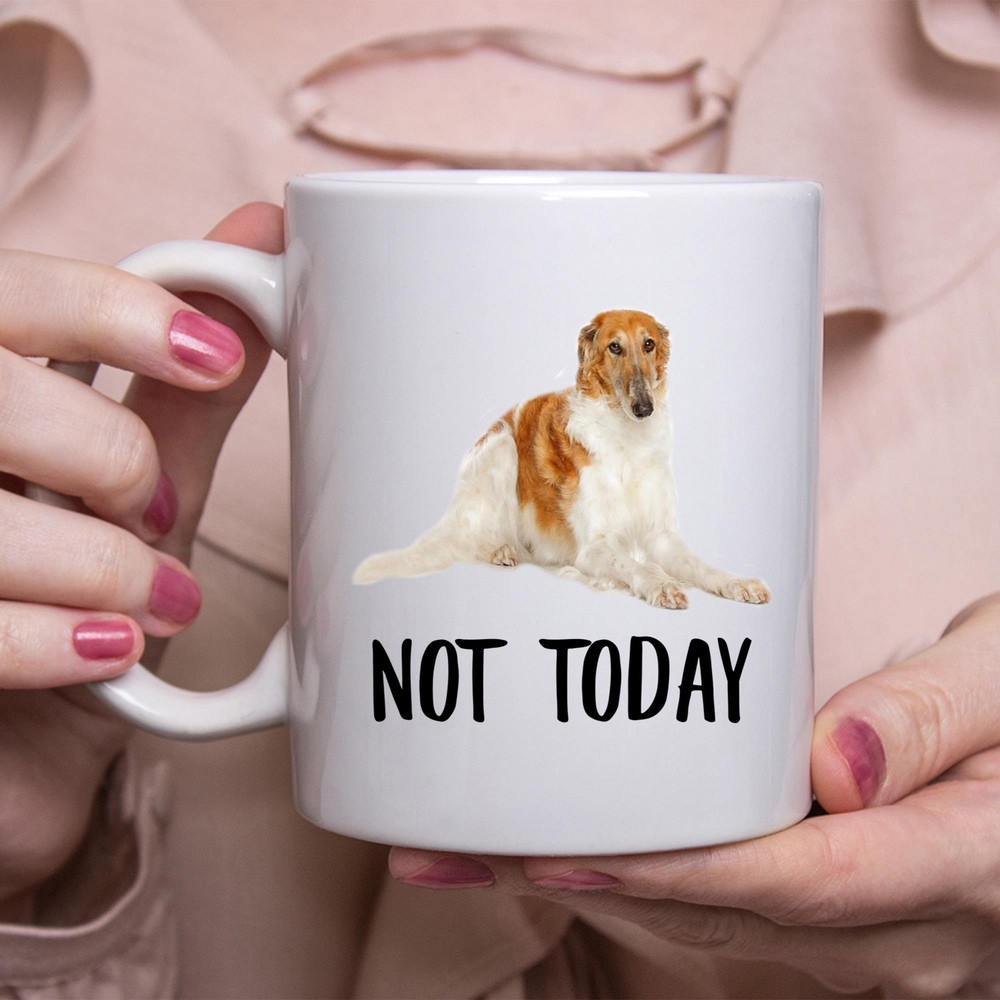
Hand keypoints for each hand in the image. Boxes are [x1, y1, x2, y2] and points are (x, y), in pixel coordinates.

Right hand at [0, 203, 282, 920]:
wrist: (26, 747)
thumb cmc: (77, 601)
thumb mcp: (138, 495)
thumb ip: (178, 390)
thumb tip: (266, 251)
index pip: (7, 291)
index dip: (112, 311)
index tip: (219, 358)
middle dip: (110, 454)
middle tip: (158, 512)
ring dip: (103, 568)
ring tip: (153, 606)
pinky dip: (58, 644)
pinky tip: (105, 653)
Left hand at [390, 594, 999, 996]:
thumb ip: (937, 714)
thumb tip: (836, 764)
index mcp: (964, 864)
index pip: (802, 875)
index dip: (675, 869)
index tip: (558, 852)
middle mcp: (906, 932)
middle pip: (723, 912)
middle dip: (584, 880)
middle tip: (451, 847)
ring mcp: (867, 940)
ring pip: (708, 923)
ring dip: (588, 883)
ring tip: (467, 848)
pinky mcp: (832, 919)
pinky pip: (721, 910)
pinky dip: (634, 881)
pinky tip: (560, 849)